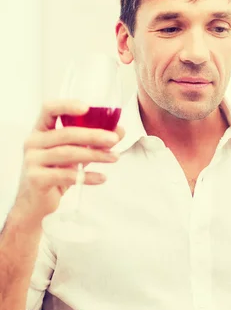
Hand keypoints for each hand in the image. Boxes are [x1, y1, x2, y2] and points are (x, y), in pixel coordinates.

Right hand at [13, 100, 124, 223]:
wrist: (34, 203)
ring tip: (114, 157)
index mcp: (40, 131)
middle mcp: (33, 142)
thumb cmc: (54, 173)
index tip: (87, 108)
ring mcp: (32, 161)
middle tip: (114, 139)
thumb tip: (119, 131)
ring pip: (68, 154)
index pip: (49, 109)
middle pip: (66, 134)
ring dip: (95, 155)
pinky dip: (87, 176)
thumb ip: (92, 142)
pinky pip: (66, 175)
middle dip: (93, 135)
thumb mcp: (73, 154)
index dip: (67, 106)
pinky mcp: (37, 179)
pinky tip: (102, 178)